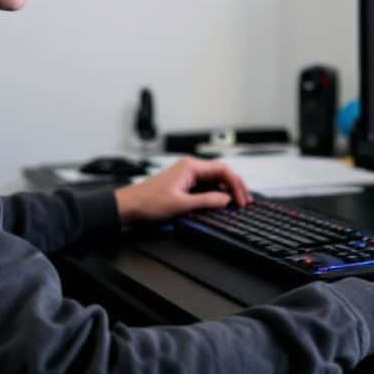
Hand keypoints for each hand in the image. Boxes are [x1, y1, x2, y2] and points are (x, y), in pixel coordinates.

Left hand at [114, 157, 250, 224]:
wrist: (129, 206)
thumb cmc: (148, 202)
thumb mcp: (181, 204)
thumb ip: (206, 201)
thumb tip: (226, 200)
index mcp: (190, 166)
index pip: (223, 170)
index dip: (236, 184)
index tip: (241, 199)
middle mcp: (190, 168)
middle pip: (220, 174)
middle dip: (234, 187)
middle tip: (244, 202)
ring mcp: (187, 176)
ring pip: (214, 181)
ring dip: (225, 192)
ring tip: (235, 204)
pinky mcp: (184, 185)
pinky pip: (205, 187)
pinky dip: (214, 195)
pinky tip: (218, 205)